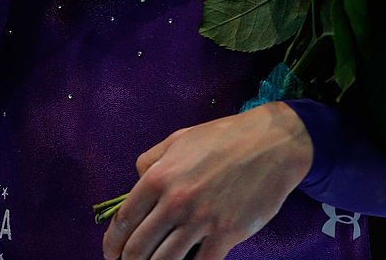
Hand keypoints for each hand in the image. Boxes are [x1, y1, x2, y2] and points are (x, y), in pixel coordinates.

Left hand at [102, 102, 312, 259]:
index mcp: (159, 176)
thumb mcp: (181, 138)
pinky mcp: (226, 234)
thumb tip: (135, 180)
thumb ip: (153, 158)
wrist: (271, 143)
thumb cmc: (225, 138)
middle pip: (138, 249)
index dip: (113, 244)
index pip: (124, 221)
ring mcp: (200, 219)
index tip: (113, 255)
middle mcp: (175, 200)